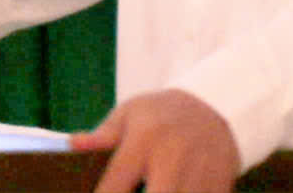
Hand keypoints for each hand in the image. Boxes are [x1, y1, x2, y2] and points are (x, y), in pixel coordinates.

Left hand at [70, 89, 240, 192]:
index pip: (115, 186)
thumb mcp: (130, 113)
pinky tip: (173, 190)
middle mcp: (173, 159)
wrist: (214, 107)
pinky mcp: (219, 187)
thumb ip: (104, 135)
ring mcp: (199, 176)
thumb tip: (74, 144)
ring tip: (151, 187)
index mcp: (145, 140)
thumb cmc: (161, 113)